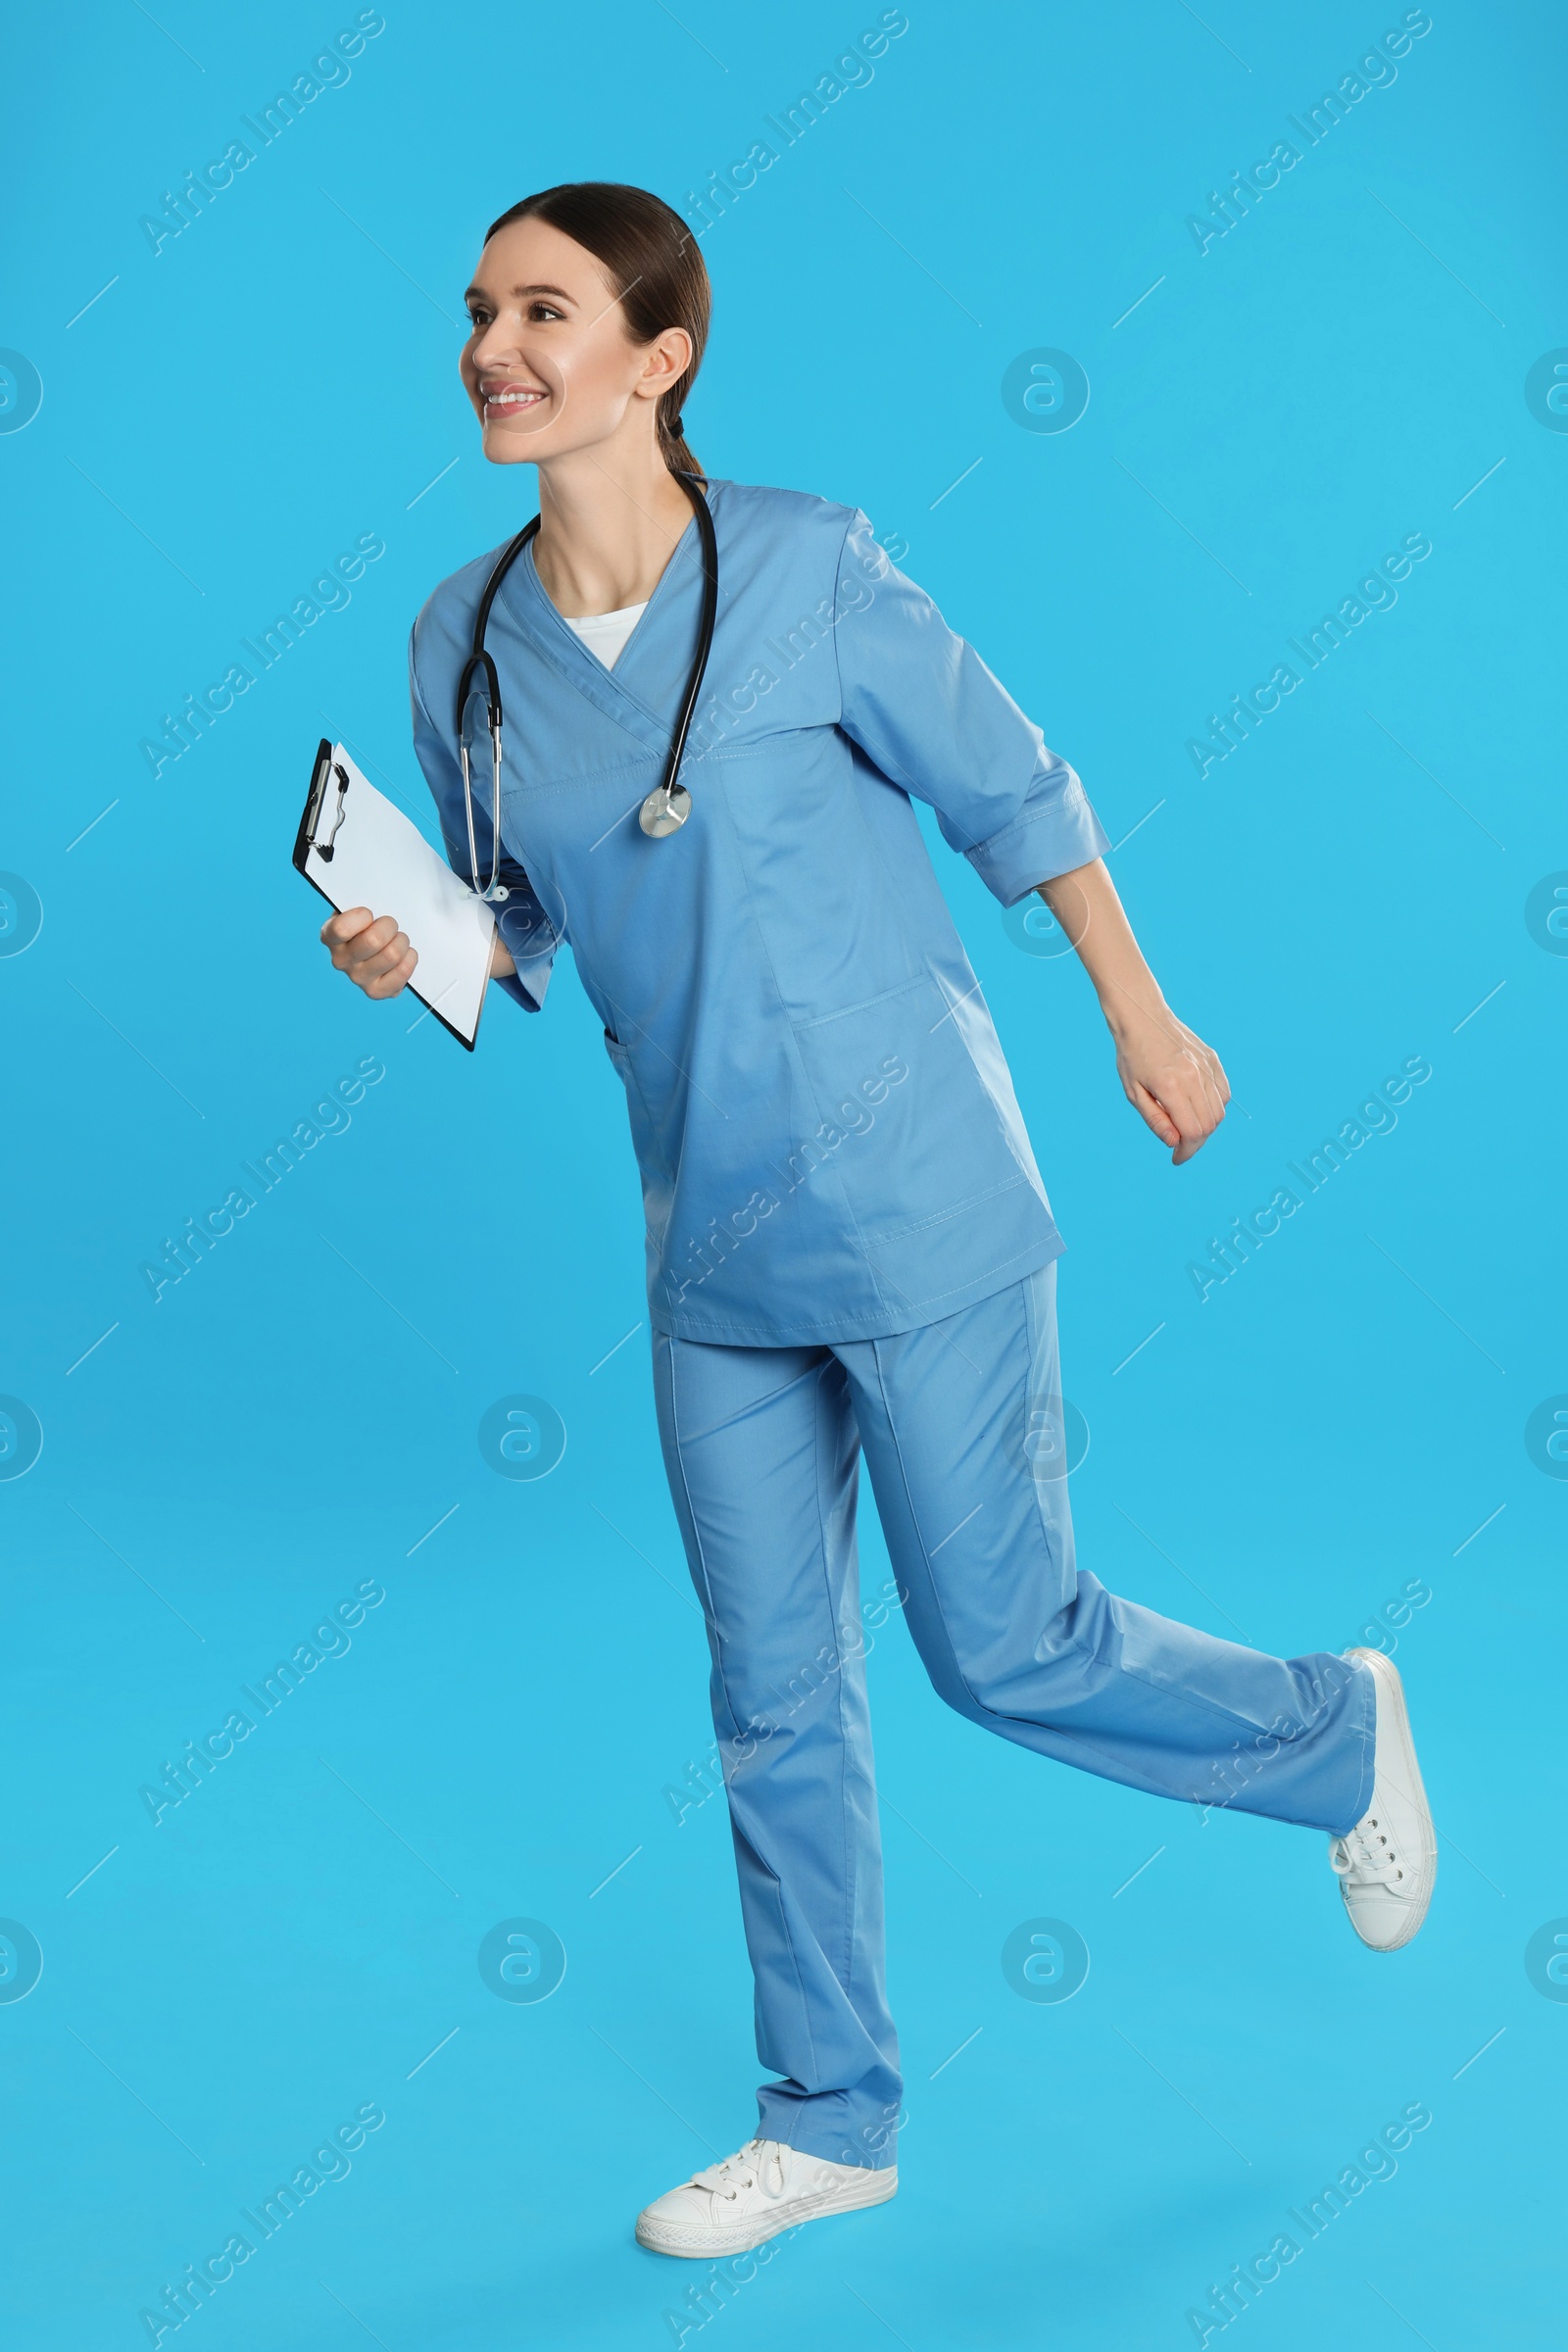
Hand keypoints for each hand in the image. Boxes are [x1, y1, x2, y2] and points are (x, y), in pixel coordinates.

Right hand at [320, 906, 416, 998]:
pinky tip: (405, 955)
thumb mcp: (360, 904)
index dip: (362, 917)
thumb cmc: (369, 921)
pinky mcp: (377, 991)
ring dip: (402, 942)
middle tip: (390, 925)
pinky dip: (410, 959)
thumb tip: (378, 892)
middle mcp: (340, 960)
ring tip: (398, 939)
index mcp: (330, 936)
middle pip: (373, 941)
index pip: (342, 928)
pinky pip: (402, 972)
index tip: (369, 913)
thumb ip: (363, 898)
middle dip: (389, 926)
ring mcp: (358, 978)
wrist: (378, 942)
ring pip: (391, 955)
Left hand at [1111, 1003, 1229, 1164]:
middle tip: (1179, 1144)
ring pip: (1219, 1111)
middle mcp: (1194, 1076)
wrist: (1143, 1017)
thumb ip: (1156, 1120)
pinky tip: (1196, 1106)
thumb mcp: (1134, 1092)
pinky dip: (1214, 1107)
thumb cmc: (1132, 1056)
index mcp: (1171, 1086)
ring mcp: (1207, 1067)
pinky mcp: (1213, 1060)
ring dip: (1206, 1125)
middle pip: (1209, 1124)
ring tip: (1185, 1124)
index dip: (1187, 1151)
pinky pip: (1223, 1092)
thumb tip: (1175, 1143)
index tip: (1177, 1158)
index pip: (1192, 1132)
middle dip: (1196, 1141)